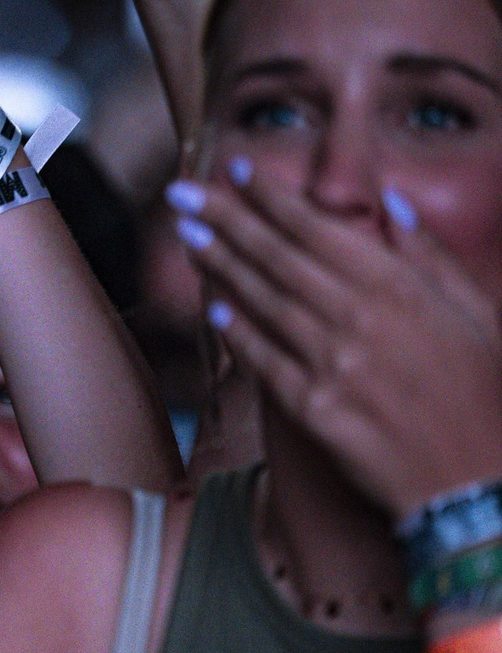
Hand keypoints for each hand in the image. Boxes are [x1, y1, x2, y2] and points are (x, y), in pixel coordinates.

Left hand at [170, 167, 501, 518]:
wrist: (476, 482)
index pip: (318, 230)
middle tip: (180, 193)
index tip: (234, 170)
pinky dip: (236, 332)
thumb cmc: (483, 394)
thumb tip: (390, 201)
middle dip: (224, 220)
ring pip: (261, 302)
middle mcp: (359, 320)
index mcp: (399, 289)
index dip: (270, 199)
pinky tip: (212, 307)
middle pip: (276, 258)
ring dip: (218, 266)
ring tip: (186, 236)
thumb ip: (428, 254)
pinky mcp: (312, 409)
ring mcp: (332, 365)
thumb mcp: (477, 311)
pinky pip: (263, 361)